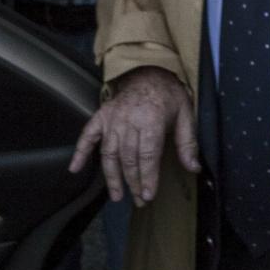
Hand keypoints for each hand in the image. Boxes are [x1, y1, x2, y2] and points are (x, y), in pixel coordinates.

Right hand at [68, 66, 200, 204]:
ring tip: (116, 195)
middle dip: (133, 182)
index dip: (148, 177)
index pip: (147, 155)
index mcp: (150, 119)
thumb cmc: (168, 93)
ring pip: (109, 153)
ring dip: (112, 176)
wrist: (148, 69)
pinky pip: (87, 135)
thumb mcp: (186, 113)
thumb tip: (194, 168)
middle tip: (139, 200)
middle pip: (128, 158)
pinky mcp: (101, 116)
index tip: (148, 194)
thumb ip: (187, 142)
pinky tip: (75, 168)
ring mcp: (112, 119)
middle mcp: (128, 120)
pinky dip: (80, 152)